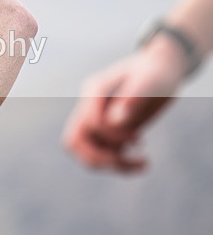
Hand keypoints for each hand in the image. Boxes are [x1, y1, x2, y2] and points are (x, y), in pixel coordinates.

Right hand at [63, 39, 185, 172]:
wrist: (161, 69)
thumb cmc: (155, 71)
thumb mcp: (149, 82)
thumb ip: (131, 99)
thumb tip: (115, 121)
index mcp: (93, 92)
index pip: (89, 123)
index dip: (111, 136)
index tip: (138, 139)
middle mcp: (90, 108)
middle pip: (74, 141)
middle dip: (98, 158)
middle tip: (124, 161)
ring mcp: (98, 121)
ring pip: (86, 152)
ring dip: (110, 164)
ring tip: (141, 164)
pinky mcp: (110, 132)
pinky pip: (104, 155)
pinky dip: (121, 165)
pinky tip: (143, 163)